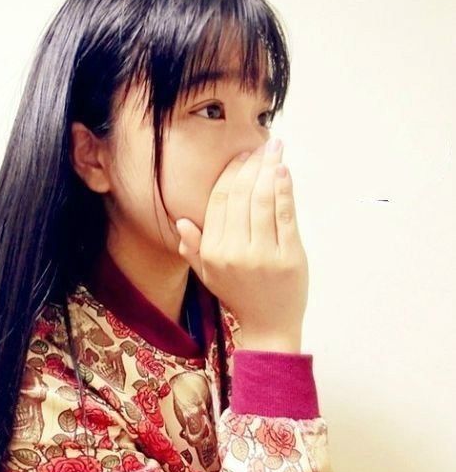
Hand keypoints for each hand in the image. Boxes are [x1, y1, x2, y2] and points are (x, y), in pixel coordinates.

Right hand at [175, 137, 308, 351]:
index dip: (230, 174)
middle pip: (241, 195)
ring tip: (275, 150)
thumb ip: (192, 249)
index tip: (241, 156)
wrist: (269, 325)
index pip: (219, 201)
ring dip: (269, 170)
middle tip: (263, 146)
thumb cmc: (239, 296)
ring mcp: (262, 254)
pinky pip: (284, 215)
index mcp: (212, 252)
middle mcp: (234, 251)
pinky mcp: (289, 257)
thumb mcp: (208, 275)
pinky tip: (284, 171)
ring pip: (262, 200)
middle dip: (251, 165)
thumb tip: (181, 222)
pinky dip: (284, 190)